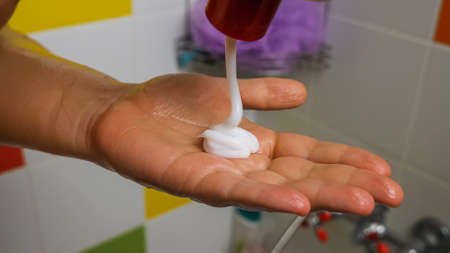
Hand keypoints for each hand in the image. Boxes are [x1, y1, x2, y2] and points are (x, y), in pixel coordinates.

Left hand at [91, 73, 402, 215]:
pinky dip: (269, 197)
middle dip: (347, 183)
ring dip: (321, 195)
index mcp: (257, 145)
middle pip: (304, 177)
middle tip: (389, 192)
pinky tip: (299, 201)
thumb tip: (303, 95)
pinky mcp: (197, 182)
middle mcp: (247, 166)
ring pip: (279, 190)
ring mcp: (225, 177)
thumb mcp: (228, 93)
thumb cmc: (170, 104)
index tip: (380, 167)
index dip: (344, 161)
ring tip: (362, 201)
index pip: (309, 155)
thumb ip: (265, 95)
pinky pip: (237, 192)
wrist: (124, 110)